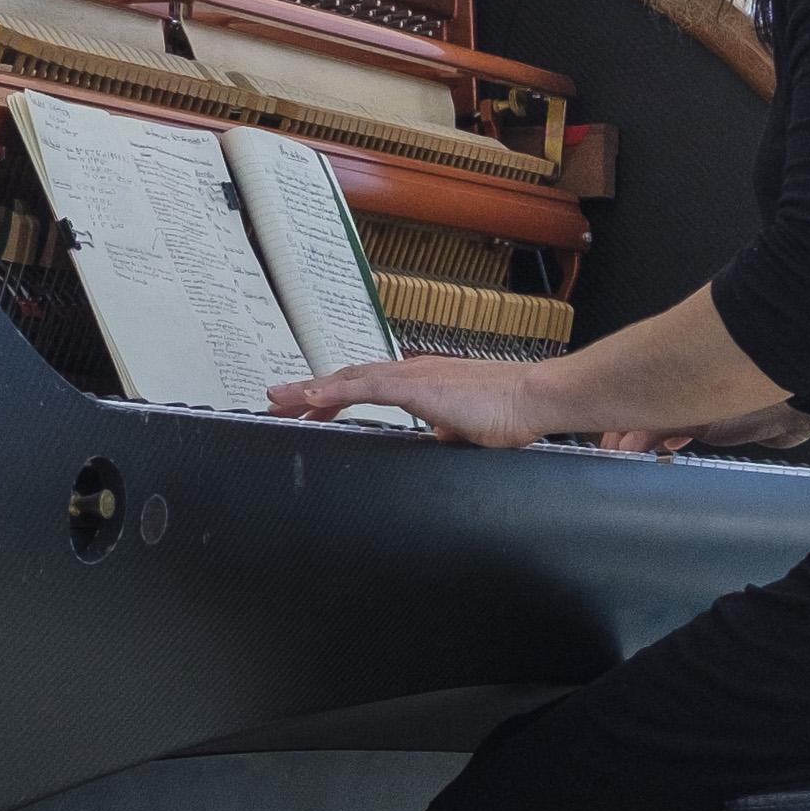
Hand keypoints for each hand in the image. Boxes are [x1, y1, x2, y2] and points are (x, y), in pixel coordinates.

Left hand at [266, 354, 551, 447]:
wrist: (534, 398)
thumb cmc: (509, 412)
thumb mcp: (464, 429)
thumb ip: (444, 430)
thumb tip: (437, 438)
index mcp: (419, 382)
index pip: (363, 386)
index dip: (330, 395)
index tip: (303, 407)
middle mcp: (410, 372)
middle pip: (346, 379)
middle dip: (307, 393)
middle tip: (275, 405)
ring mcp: (412, 376)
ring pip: (348, 379)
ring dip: (309, 390)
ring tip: (278, 400)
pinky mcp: (418, 386)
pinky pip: (366, 387)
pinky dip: (335, 391)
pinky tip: (312, 399)